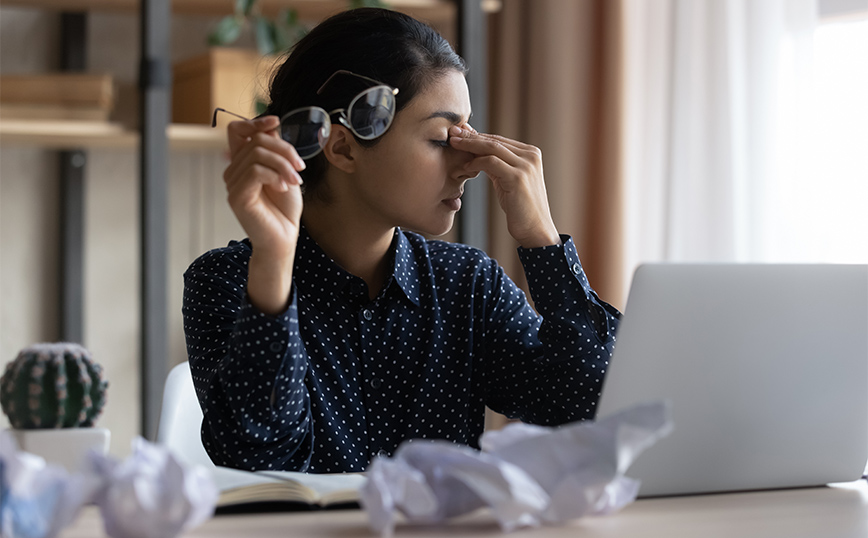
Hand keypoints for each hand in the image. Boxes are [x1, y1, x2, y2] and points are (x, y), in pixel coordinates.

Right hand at [223, 116, 304, 259]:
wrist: (284, 237)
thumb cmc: (284, 208)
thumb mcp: (284, 171)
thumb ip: (276, 150)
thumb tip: (271, 125)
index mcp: (243, 162)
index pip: (237, 130)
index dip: (255, 122)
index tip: (275, 121)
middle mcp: (233, 171)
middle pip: (256, 140)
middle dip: (284, 150)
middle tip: (299, 168)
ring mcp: (232, 183)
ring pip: (258, 154)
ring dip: (283, 165)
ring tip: (294, 181)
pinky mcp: (236, 196)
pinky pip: (256, 172)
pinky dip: (275, 176)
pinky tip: (283, 188)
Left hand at [448, 125, 559, 247]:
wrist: (535, 229)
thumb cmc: (519, 207)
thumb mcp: (506, 180)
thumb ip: (496, 164)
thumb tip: (475, 150)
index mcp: (530, 153)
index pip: (499, 140)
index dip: (477, 135)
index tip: (459, 132)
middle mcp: (530, 156)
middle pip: (494, 141)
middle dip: (470, 136)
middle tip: (451, 133)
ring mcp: (526, 165)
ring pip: (492, 148)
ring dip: (469, 145)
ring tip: (453, 144)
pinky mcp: (518, 177)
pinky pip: (491, 163)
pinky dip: (475, 163)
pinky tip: (464, 167)